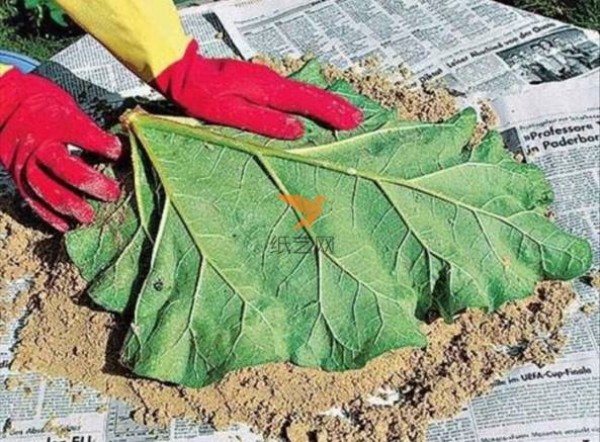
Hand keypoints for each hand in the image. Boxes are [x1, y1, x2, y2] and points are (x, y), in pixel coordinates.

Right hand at [0, 69, 121, 231]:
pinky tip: (65, 225)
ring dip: (69, 206)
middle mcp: (38, 142)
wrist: (4, 105)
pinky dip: (48, 215)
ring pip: (45, 188)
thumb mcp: (69, 108)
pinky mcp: (17, 176)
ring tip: (88, 217)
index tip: (119, 152)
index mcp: (54, 121)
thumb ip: (91, 131)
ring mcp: (24, 161)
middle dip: (91, 183)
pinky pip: (31, 199)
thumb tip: (122, 151)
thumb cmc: (44, 107)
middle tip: (112, 194)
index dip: (103, 144)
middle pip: (64, 166)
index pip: (82, 134)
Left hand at [153, 41, 362, 138]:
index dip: (330, 113)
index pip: (306, 103)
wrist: (182, 71)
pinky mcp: (261, 82)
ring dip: (326, 102)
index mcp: (266, 89)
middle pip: (311, 94)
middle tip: (358, 119)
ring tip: (345, 113)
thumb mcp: (228, 114)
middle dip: (335, 107)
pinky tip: (315, 107)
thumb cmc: (200, 94)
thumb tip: (296, 131)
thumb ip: (263, 122)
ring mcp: (267, 79)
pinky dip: (310, 100)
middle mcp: (271, 81)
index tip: (351, 122)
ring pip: (304, 92)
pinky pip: (293, 92)